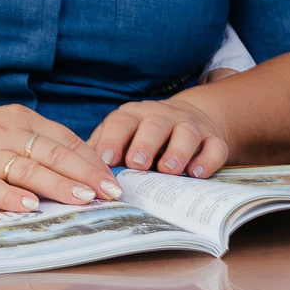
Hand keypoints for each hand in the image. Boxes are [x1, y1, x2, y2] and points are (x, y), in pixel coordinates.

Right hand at [0, 103, 120, 211]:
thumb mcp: (4, 129)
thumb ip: (36, 145)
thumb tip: (80, 169)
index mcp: (20, 119)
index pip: (65, 139)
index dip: (91, 161)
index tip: (113, 180)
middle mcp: (5, 133)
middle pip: (53, 154)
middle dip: (86, 175)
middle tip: (110, 193)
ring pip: (28, 170)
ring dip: (59, 185)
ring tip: (83, 199)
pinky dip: (11, 196)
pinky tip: (29, 206)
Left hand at [90, 95, 234, 176]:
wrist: (193, 119)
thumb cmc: (146, 135)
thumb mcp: (123, 135)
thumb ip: (101, 149)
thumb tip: (75, 170)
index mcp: (135, 116)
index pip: (121, 122)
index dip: (113, 139)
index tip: (106, 159)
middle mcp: (163, 117)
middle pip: (154, 124)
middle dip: (145, 143)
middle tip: (136, 163)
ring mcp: (190, 126)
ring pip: (186, 133)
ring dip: (177, 152)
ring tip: (168, 170)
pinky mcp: (213, 139)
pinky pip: (214, 147)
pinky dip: (207, 160)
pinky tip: (197, 173)